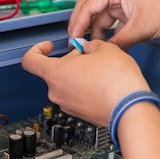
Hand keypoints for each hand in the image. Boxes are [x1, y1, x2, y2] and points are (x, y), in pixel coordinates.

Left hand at [21, 39, 149, 126]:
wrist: (130, 108)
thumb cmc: (116, 81)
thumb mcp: (104, 48)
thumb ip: (89, 45)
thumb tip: (88, 49)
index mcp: (55, 73)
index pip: (30, 61)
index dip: (37, 49)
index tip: (48, 46)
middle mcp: (57, 92)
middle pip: (54, 71)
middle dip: (70, 60)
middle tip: (89, 55)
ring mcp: (67, 105)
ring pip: (66, 84)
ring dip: (79, 74)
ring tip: (100, 70)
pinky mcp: (79, 113)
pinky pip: (76, 96)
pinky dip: (85, 88)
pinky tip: (103, 83)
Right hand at [68, 0, 159, 50]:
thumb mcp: (141, 29)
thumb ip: (118, 43)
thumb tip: (103, 54)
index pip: (88, 6)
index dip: (78, 25)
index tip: (73, 41)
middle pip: (90, 10)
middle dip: (82, 28)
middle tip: (75, 45)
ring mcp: (124, 2)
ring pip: (101, 19)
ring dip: (96, 34)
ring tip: (92, 50)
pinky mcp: (130, 11)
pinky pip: (113, 24)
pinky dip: (109, 35)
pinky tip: (106, 47)